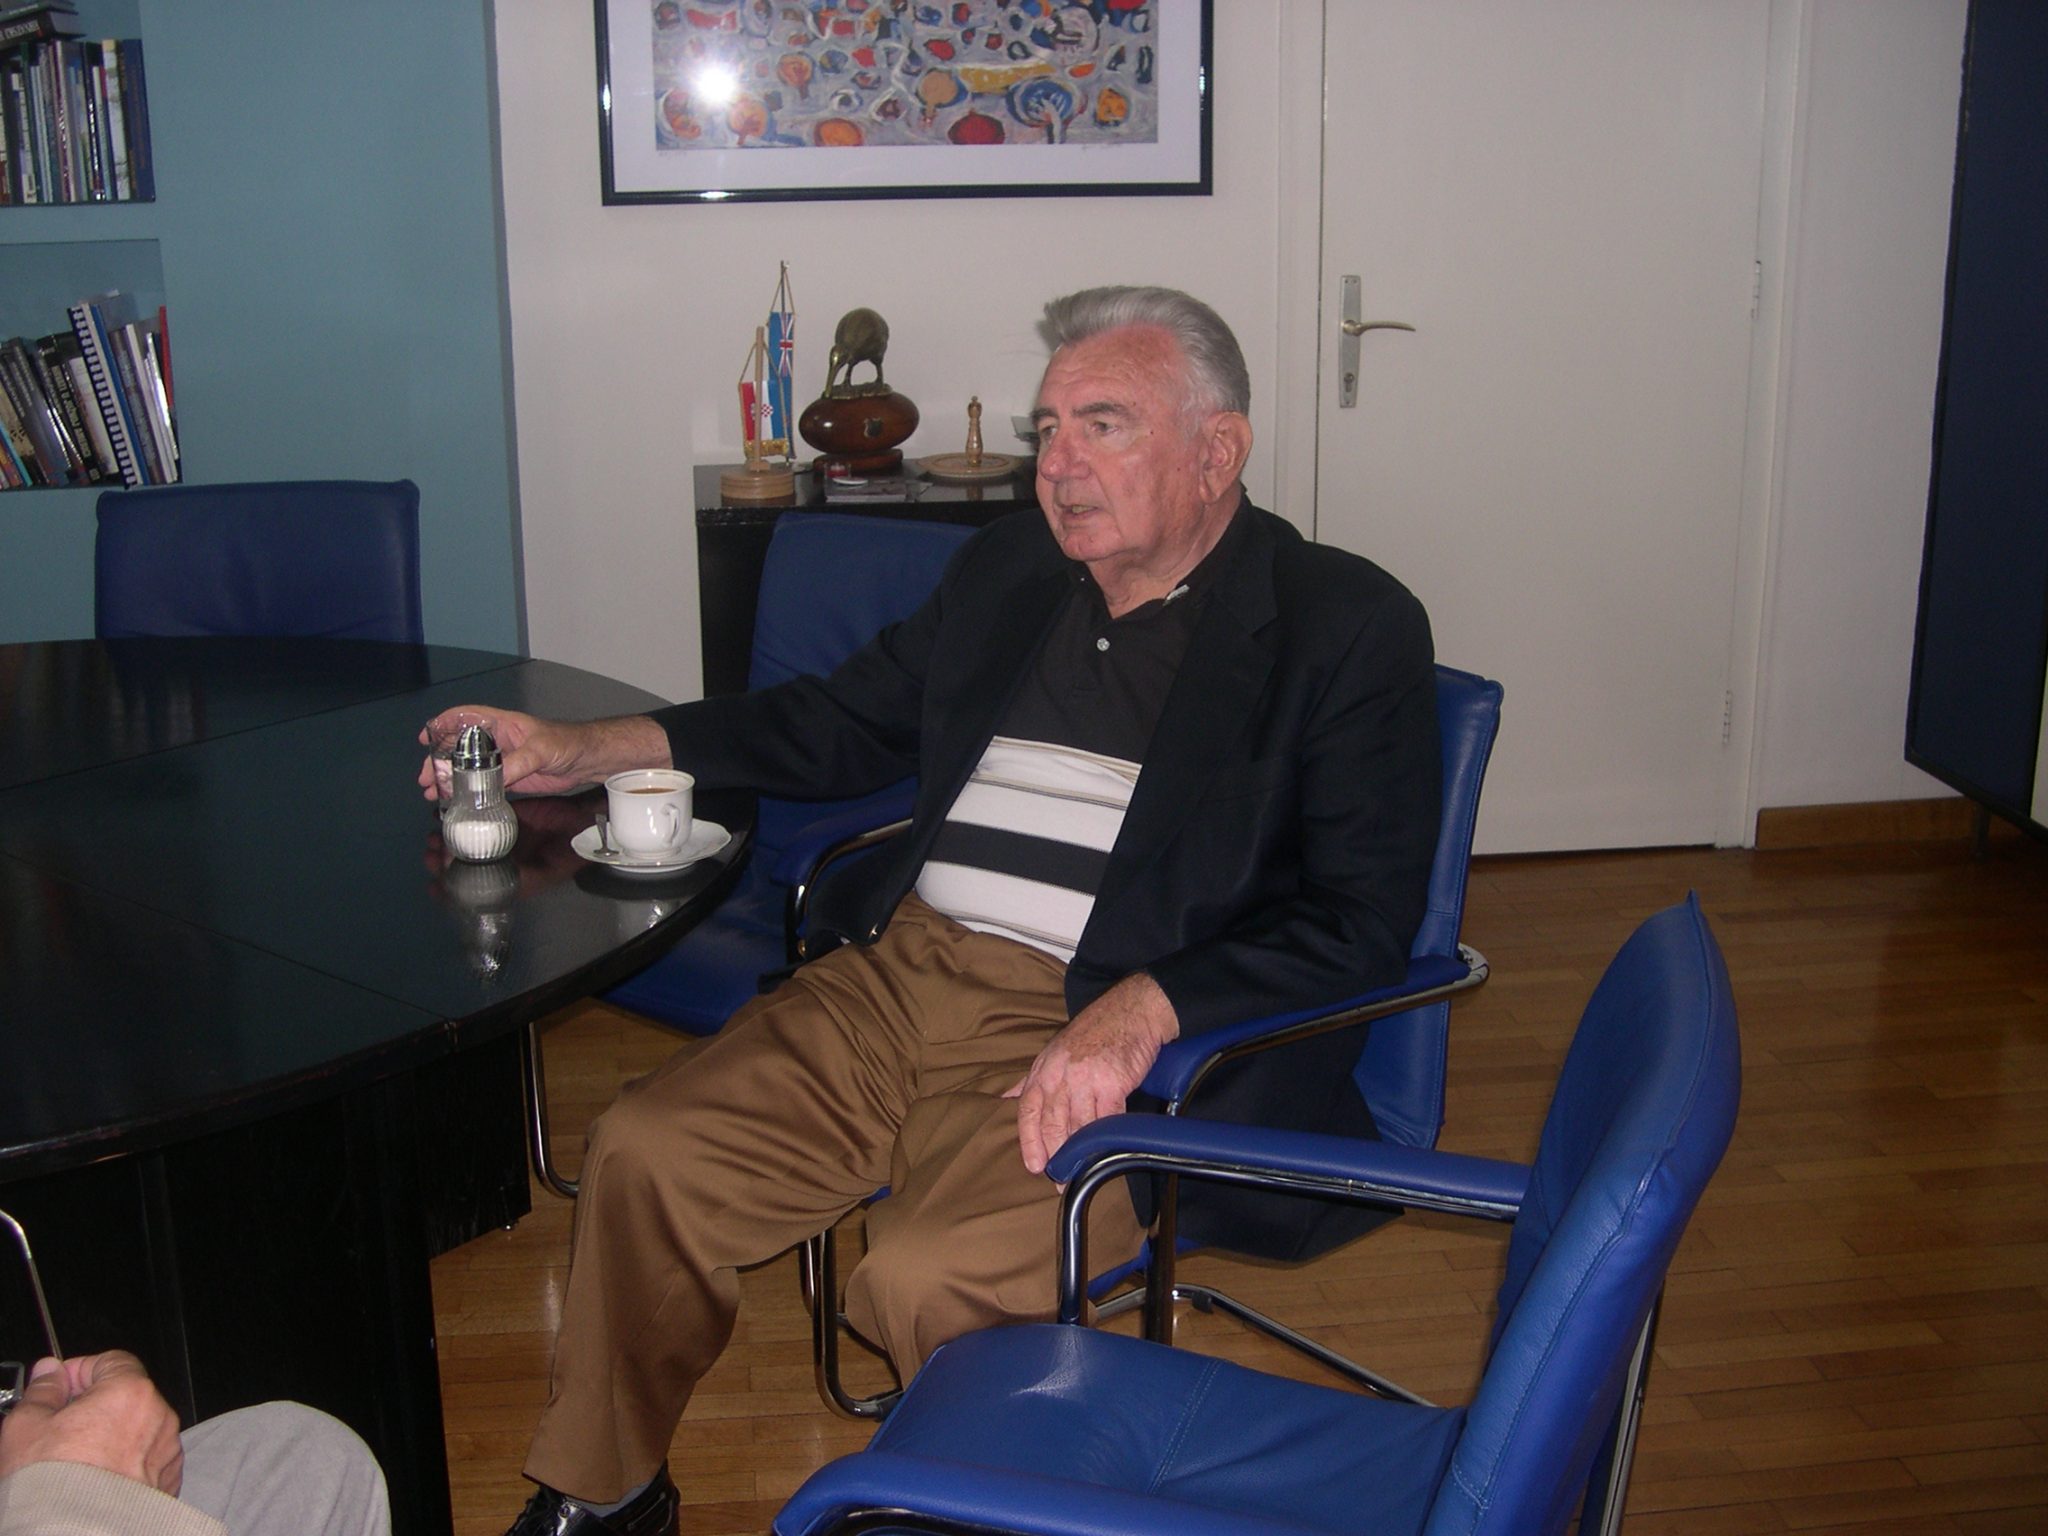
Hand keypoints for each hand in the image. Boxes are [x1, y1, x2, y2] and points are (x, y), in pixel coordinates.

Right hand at [0, 1353, 184, 1494]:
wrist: (71, 1533)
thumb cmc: (51, 1484)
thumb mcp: (27, 1426)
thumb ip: (42, 1391)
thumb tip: (49, 1373)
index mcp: (130, 1393)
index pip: (112, 1361)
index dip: (81, 1371)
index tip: (58, 1387)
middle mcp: (158, 1417)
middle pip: (127, 1396)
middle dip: (94, 1406)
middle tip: (59, 1426)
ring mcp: (166, 1451)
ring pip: (137, 1429)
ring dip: (110, 1436)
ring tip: (75, 1459)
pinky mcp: (167, 1481)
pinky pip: (146, 1460)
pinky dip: (125, 1463)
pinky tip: (95, 1478)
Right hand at [417, 708, 672, 799]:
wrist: (587, 761)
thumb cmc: (567, 743)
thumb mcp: (539, 750)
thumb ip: (516, 763)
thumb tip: (493, 779)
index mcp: (501, 724)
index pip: (465, 717)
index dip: (442, 725)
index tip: (425, 737)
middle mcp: (497, 740)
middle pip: (459, 747)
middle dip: (438, 760)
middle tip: (425, 778)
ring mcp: (502, 760)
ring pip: (467, 767)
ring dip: (449, 779)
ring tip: (433, 793)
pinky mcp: (510, 779)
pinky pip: (483, 784)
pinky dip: (468, 791)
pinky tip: (456, 801)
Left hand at [1005, 973, 1178, 1176]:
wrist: (1131, 1011)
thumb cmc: (1093, 1032)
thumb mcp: (1053, 1051)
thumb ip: (1030, 1079)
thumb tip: (1004, 1099)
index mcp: (1043, 1070)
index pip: (1027, 1110)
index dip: (1028, 1141)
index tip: (1034, 1165)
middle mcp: (1060, 1075)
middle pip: (1051, 1123)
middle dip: (1055, 1155)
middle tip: (1059, 1180)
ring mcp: (1086, 1079)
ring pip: (1078, 1126)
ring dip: (1079, 1153)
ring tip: (1081, 1173)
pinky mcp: (1113, 1083)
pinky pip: (1107, 1119)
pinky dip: (1106, 1138)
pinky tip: (1106, 1152)